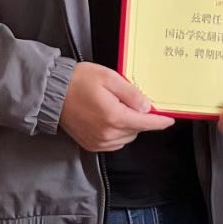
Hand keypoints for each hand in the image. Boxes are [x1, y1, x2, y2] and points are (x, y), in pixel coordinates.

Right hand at [58, 62, 174, 152]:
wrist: (53, 93)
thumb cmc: (80, 80)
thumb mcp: (109, 78)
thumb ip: (131, 93)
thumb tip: (147, 106)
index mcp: (114, 117)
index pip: (145, 123)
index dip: (159, 121)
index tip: (170, 120)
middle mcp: (107, 134)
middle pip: (136, 130)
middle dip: (141, 118)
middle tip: (134, 101)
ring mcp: (98, 142)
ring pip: (126, 138)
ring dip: (129, 126)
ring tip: (119, 107)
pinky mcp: (91, 145)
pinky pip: (114, 143)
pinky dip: (118, 133)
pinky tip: (112, 119)